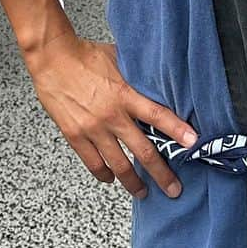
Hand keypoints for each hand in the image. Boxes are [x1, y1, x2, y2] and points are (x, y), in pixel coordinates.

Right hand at [26, 35, 197, 200]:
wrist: (53, 58)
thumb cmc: (85, 54)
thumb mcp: (118, 60)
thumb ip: (136, 77)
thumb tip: (156, 83)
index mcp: (125, 95)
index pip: (157, 116)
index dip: (177, 130)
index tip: (193, 143)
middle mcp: (111, 115)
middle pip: (143, 152)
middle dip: (161, 174)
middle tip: (174, 189)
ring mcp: (93, 129)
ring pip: (119, 165)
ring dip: (133, 182)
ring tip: (143, 192)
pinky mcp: (75, 135)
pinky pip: (93, 163)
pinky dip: (104, 174)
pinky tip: (111, 179)